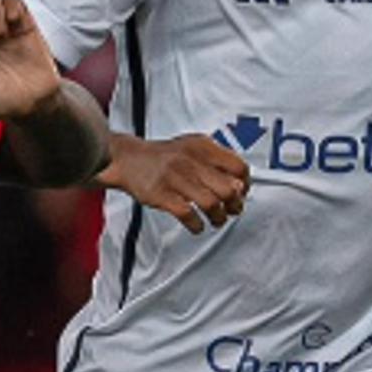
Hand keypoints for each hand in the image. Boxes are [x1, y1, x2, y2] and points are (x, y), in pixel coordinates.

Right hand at [102, 132, 248, 232]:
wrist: (127, 159)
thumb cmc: (163, 157)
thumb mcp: (193, 148)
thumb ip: (217, 161)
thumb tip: (241, 184)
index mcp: (202, 147)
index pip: (238, 167)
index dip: (244, 184)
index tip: (241, 192)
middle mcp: (191, 160)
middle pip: (229, 189)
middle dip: (234, 205)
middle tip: (232, 210)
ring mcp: (176, 177)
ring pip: (212, 204)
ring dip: (219, 217)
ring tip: (216, 219)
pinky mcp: (162, 194)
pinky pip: (188, 214)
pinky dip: (197, 224)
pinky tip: (197, 224)